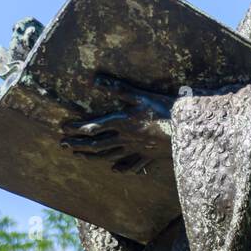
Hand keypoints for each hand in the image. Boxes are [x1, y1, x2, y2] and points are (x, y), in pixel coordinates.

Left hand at [59, 77, 173, 171]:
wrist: (186, 130)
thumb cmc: (164, 109)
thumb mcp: (140, 95)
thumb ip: (117, 89)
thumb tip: (95, 80)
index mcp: (121, 122)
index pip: (93, 126)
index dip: (77, 128)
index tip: (63, 128)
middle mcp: (125, 138)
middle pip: (97, 144)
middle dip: (78, 145)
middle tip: (63, 145)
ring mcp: (136, 150)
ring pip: (109, 156)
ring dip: (92, 157)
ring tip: (79, 156)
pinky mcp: (148, 156)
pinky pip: (131, 165)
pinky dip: (121, 168)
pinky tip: (114, 170)